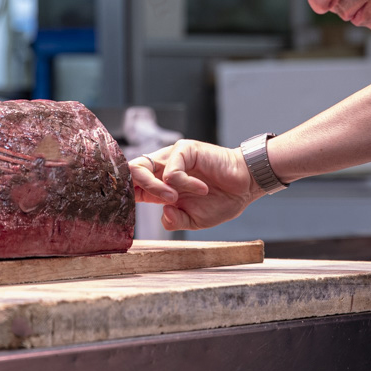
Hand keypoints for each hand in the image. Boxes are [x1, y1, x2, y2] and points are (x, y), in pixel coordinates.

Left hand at [129, 139, 264, 231]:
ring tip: (176, 199)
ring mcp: (171, 158)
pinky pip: (171, 170)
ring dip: (156, 189)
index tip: (128, 211)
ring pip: (142, 168)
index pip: (131, 186)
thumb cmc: (221, 200)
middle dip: (133, 189)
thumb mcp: (194, 220)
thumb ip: (175, 221)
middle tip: (151, 203)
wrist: (245, 187)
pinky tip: (202, 189)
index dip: (124, 197)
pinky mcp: (185, 150)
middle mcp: (162, 169)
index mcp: (159, 187)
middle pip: (129, 172)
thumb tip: (164, 212)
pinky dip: (184, 184)